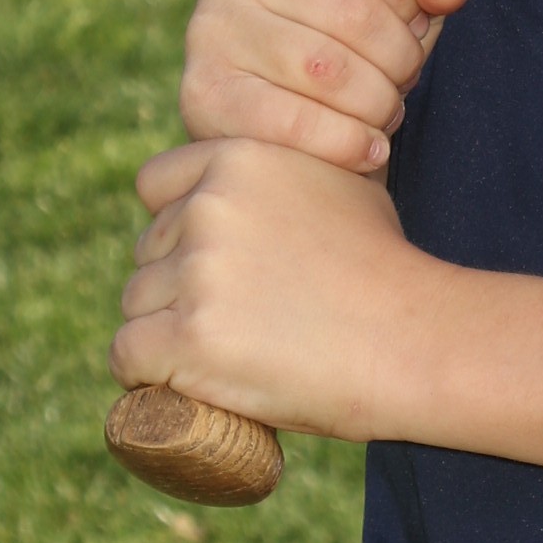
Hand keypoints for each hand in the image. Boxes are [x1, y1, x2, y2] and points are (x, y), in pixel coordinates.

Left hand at [111, 137, 439, 440]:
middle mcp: (208, 206)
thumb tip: (249, 188)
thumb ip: (282, 175)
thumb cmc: (385, 269)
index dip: (175, 226)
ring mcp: (196, 272)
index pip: (155, 184)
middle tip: (232, 320)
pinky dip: (145, 375)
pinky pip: (127, 355)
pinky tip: (178, 383)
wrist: (415, 339)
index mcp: (239, 159)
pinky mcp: (188, 338)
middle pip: (147, 251)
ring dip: (163, 332)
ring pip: (137, 304)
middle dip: (174, 284)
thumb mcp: (339, 184)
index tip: (204, 262)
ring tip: (224, 355)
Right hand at [176, 0, 471, 175]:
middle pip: (355, 12)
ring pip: (330, 72)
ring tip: (384, 112)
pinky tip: (367, 148)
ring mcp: (210, 29)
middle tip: (403, 80)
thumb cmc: (342, 39)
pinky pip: (295, 124)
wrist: (270, 114)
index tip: (410, 21)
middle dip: (401, 58)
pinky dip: (347, 143)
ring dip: (378, 104)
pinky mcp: (203, 93)